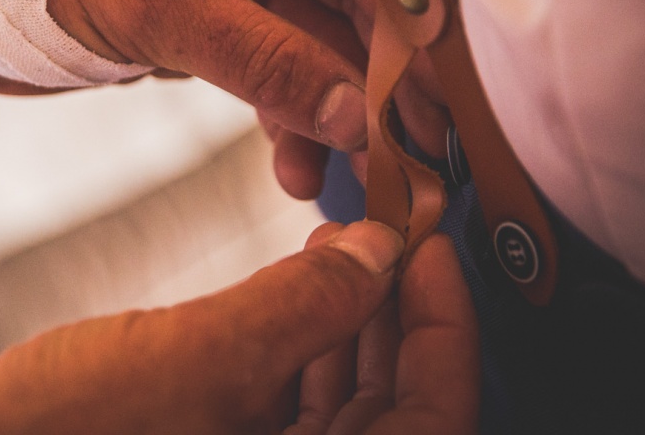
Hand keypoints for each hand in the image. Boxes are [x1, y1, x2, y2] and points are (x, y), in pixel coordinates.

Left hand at [0, 0, 375, 155]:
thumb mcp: (152, 0)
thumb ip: (262, 54)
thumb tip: (356, 112)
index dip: (396, 14)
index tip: (425, 90)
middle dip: (366, 72)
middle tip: (401, 150)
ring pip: (301, 38)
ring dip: (323, 108)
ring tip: (343, 176)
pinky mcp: (183, 17)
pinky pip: (257, 66)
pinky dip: (277, 115)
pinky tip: (296, 166)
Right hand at [0, 221, 476, 434]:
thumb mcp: (198, 360)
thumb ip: (302, 310)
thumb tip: (386, 254)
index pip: (433, 421)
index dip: (446, 332)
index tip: (433, 247)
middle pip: (397, 409)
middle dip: (398, 314)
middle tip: (394, 229)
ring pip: (347, 404)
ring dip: (354, 320)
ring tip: (346, 241)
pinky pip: (297, 404)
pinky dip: (307, 341)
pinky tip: (299, 278)